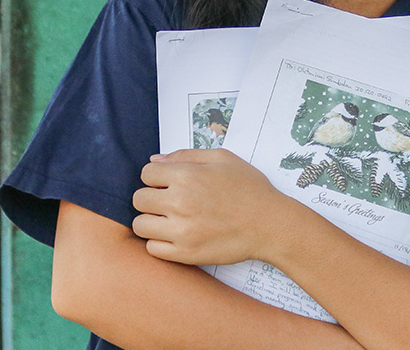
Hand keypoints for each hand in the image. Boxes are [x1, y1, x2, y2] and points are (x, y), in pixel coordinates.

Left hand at [132, 149, 295, 265]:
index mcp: (187, 176)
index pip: (146, 173)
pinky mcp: (186, 254)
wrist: (270, 224)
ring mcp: (181, 231)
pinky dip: (159, 242)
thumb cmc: (250, 189)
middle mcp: (180, 203)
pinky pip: (152, 249)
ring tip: (169, 219)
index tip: (168, 182)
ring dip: (151, 220)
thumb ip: (186, 155)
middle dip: (151, 197)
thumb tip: (155, 160)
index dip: (156, 176)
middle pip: (138, 199)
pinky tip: (174, 235)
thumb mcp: (223, 159)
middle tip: (168, 201)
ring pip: (140, 225)